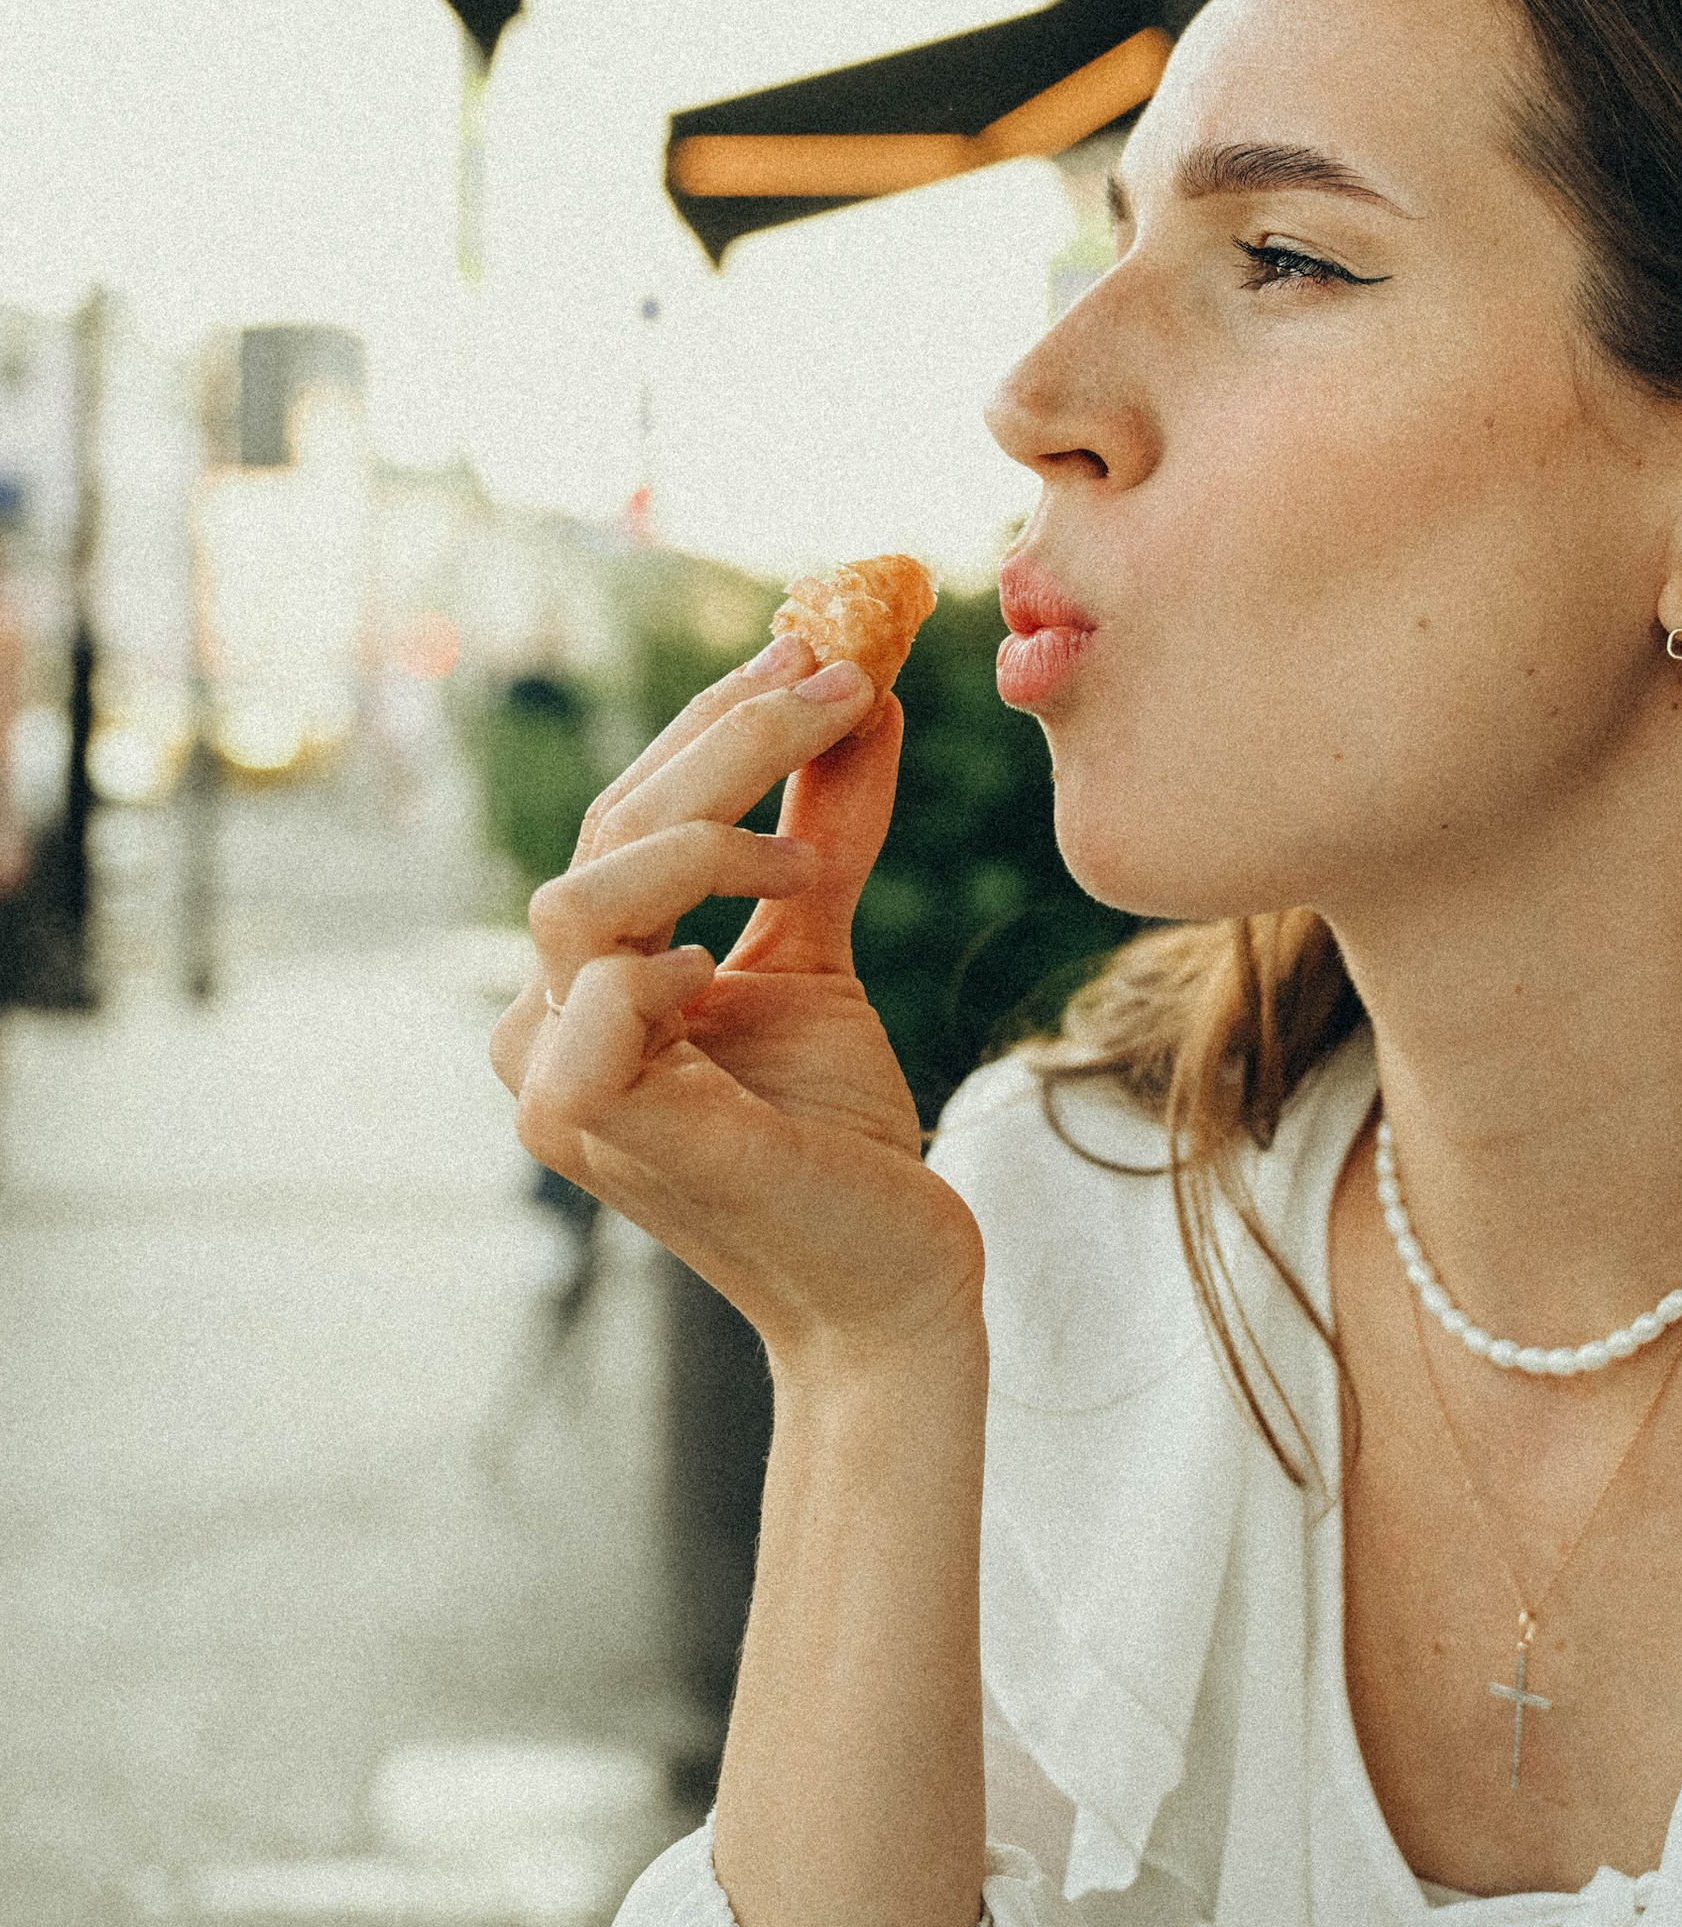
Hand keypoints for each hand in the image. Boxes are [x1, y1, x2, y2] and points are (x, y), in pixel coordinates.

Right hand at [490, 633, 985, 1363]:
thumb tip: (865, 693)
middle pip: (606, 833)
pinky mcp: (601, 1136)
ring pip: (578, 900)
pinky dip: (663, 965)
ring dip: (703, 836)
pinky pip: (592, 1011)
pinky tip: (733, 963)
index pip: (628, 812)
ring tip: (809, 861)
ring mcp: (559, 1085)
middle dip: (731, 741)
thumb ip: (825, 830)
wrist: (890, 1278)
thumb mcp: (823, 950)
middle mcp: (547, 1025)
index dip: (721, 722)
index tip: (826, 648)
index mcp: (588, 977)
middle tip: (844, 679)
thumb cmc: (840, 1132)